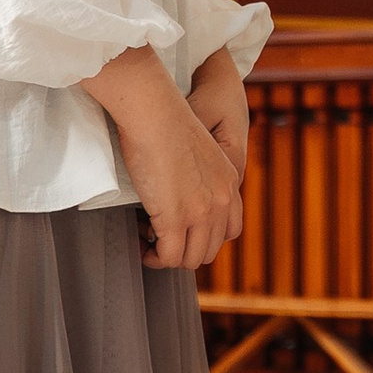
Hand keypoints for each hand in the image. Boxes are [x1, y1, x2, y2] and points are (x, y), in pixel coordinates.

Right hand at [81, 44, 243, 269]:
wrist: (155, 113)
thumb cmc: (164, 122)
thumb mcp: (195, 151)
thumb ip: (197, 175)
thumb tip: (177, 193)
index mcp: (228, 182)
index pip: (230, 229)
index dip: (205, 236)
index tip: (183, 231)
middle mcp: (221, 200)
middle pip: (209, 249)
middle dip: (184, 249)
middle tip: (160, 239)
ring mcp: (201, 213)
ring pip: (191, 258)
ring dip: (169, 257)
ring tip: (149, 242)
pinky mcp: (177, 219)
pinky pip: (169, 256)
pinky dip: (155, 258)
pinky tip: (142, 246)